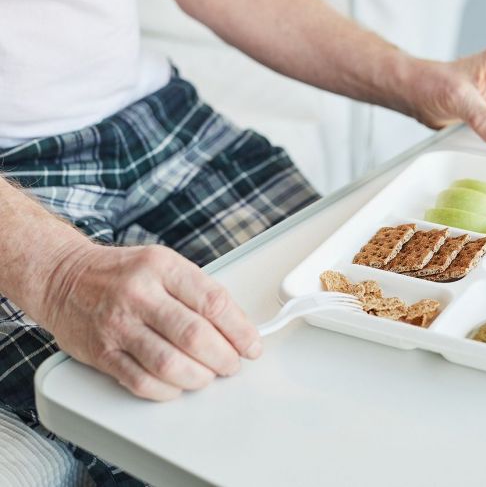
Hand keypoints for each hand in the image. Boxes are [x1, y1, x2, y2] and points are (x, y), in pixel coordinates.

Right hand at [40, 243, 261, 399]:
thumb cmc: (123, 272)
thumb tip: (236, 326)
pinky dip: (168, 390)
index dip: (240, 329)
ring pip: (170, 363)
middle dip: (224, 357)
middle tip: (232, 364)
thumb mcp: (164, 263)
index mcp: (163, 266)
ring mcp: (118, 324)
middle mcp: (140, 293)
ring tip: (208, 375)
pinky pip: (141, 382)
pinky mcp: (102, 352)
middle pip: (195, 335)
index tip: (252, 344)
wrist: (65, 278)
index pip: (213, 301)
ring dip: (199, 377)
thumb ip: (197, 291)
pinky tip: (178, 384)